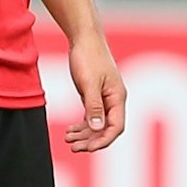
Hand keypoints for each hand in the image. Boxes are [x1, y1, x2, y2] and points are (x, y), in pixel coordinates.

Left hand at [63, 35, 126, 152]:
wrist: (84, 37)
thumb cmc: (88, 57)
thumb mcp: (89, 83)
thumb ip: (94, 106)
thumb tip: (98, 128)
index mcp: (117, 97)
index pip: (116, 127)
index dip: (103, 140)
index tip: (87, 148)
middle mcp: (114, 100)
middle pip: (106, 129)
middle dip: (91, 140)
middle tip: (73, 147)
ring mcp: (105, 98)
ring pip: (98, 124)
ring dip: (85, 134)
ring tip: (68, 139)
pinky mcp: (96, 94)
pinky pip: (92, 116)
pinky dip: (82, 125)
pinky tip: (71, 130)